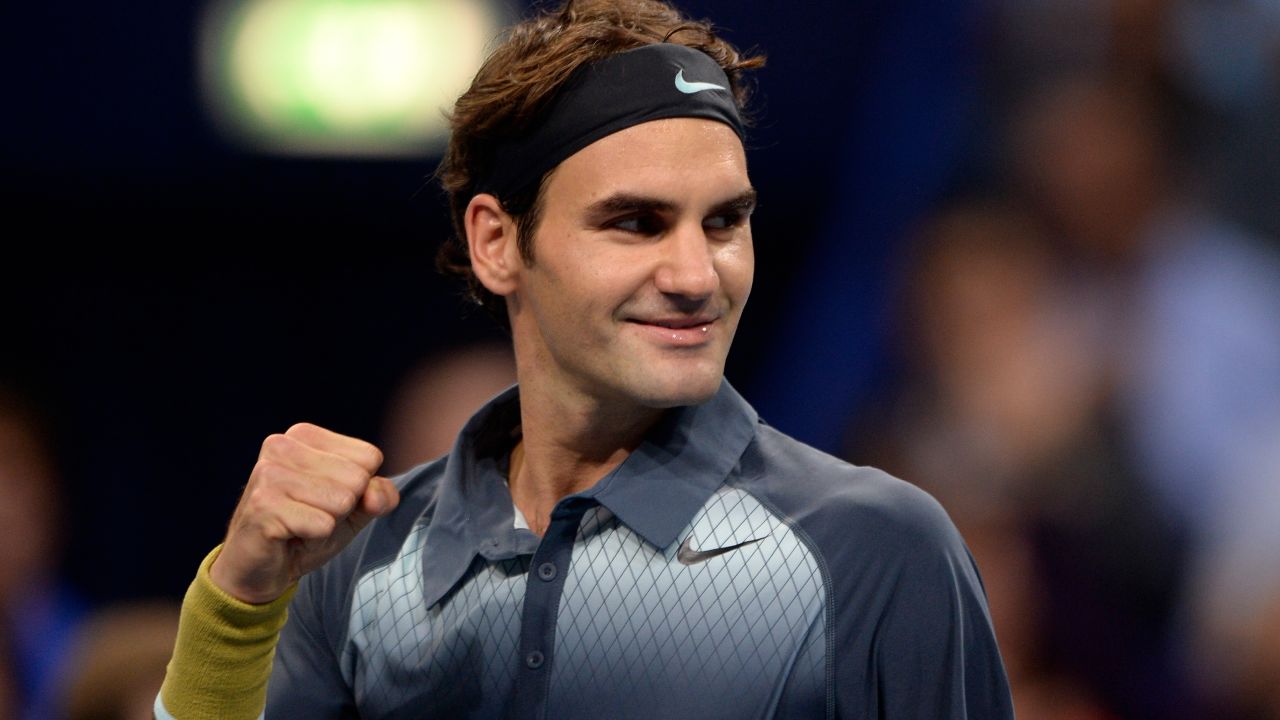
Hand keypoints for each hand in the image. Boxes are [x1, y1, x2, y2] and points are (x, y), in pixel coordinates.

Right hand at [209, 423, 399, 603]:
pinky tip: (288, 536)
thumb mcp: (354, 509)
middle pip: (357, 479)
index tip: (325, 499)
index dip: (358, 489)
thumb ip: (379, 495)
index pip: (369, 457)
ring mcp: (269, 474)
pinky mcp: (263, 505)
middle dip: (342, 509)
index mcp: (304, 435)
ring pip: (342, 502)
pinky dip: (313, 538)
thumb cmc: (305, 529)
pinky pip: (323, 525)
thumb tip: (375, 494)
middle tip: (309, 515)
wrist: (257, 568)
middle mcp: (282, 446)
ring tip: (299, 525)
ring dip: (326, 524)